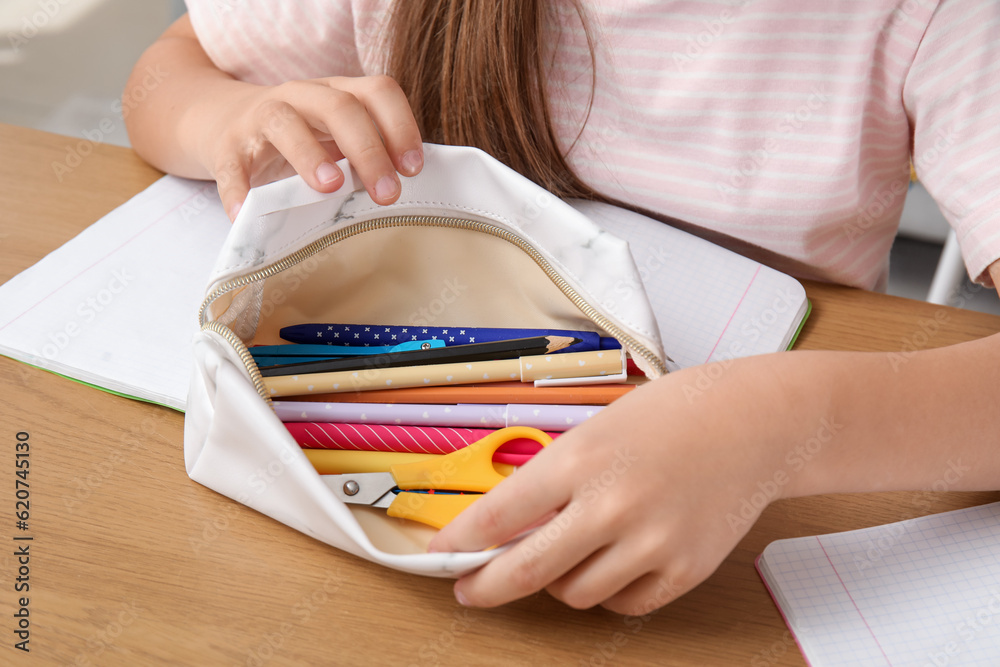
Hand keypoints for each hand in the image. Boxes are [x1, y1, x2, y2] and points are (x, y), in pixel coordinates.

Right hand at [199, 75, 422, 219]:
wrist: (221, 121)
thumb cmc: (298, 136)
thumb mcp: (335, 138)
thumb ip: (366, 155)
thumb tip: (403, 189)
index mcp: (336, 93)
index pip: (377, 91)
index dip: (400, 126)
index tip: (413, 168)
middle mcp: (301, 96)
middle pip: (339, 107)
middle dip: (368, 150)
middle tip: (387, 194)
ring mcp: (260, 117)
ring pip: (284, 122)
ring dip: (310, 155)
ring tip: (330, 187)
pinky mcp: (227, 146)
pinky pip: (232, 165)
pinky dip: (239, 189)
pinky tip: (248, 214)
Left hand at [429, 356, 800, 614]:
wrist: (753, 423)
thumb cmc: (673, 415)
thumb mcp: (597, 430)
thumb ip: (554, 479)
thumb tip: (509, 528)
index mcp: (580, 459)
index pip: (498, 516)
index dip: (459, 543)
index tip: (442, 557)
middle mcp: (611, 506)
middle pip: (524, 572)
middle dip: (485, 587)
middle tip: (469, 590)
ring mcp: (650, 543)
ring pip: (574, 596)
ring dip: (557, 582)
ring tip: (569, 553)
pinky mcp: (684, 571)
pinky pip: (624, 605)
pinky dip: (608, 591)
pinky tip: (612, 562)